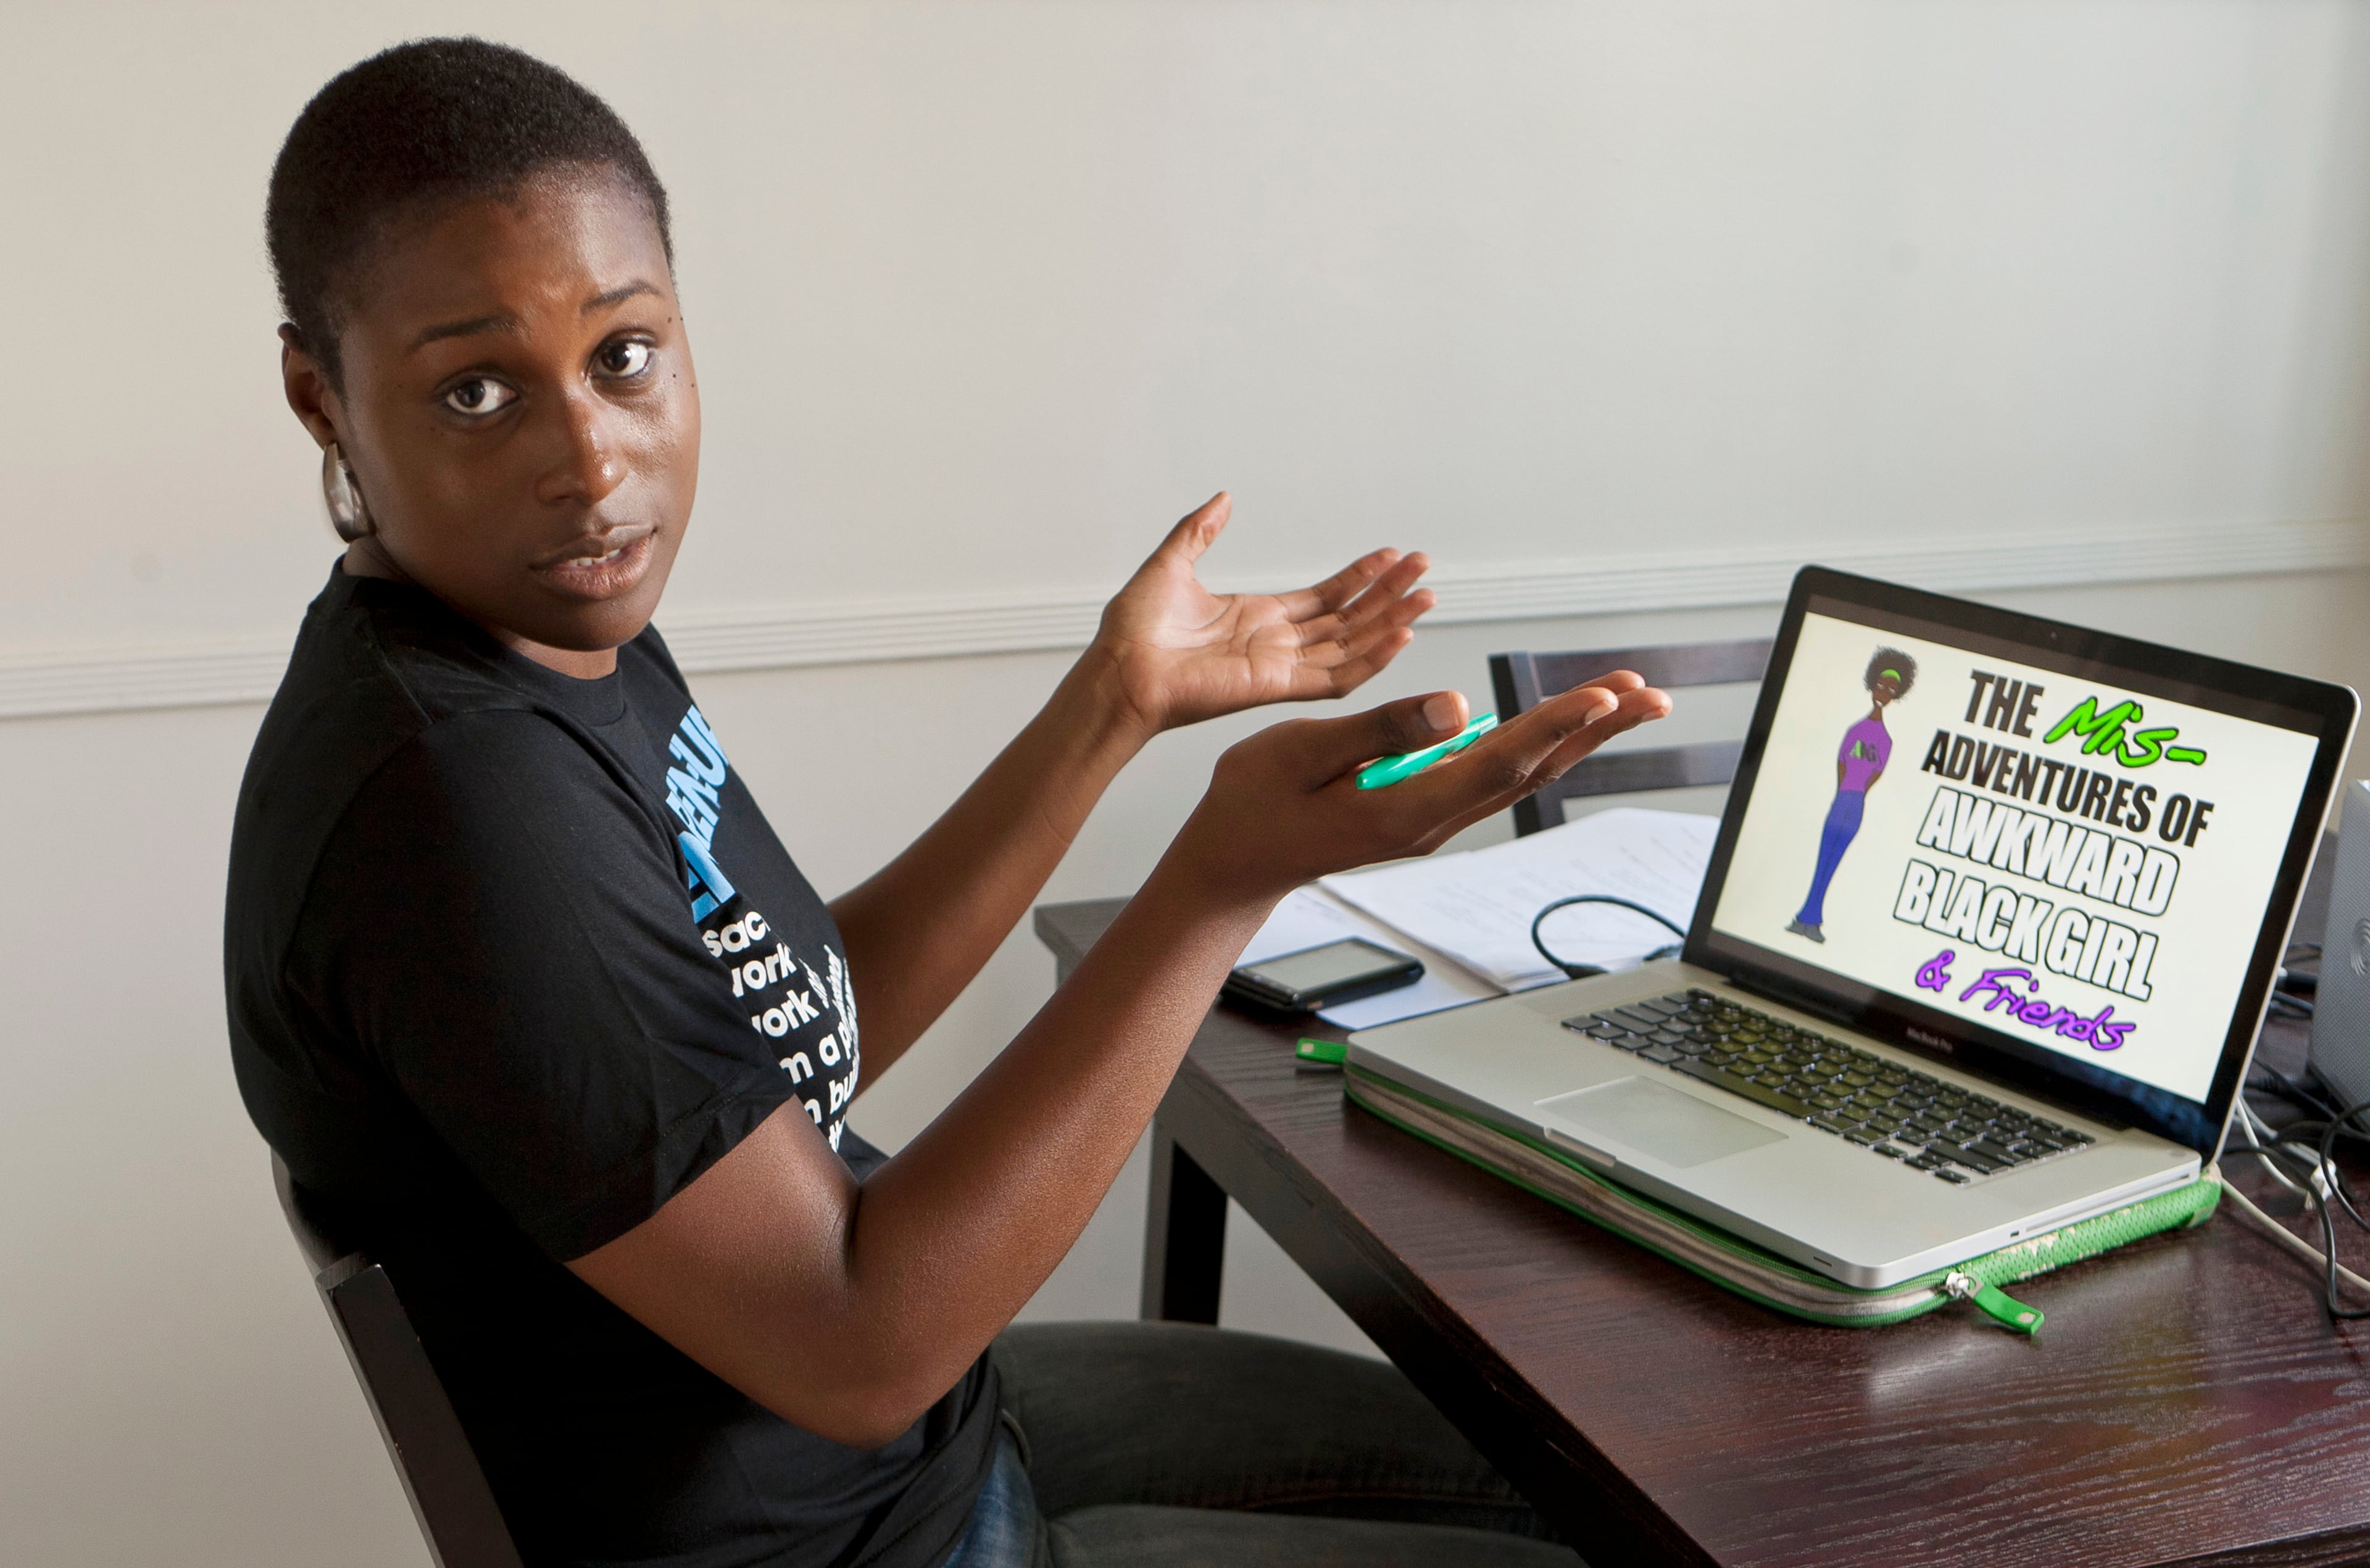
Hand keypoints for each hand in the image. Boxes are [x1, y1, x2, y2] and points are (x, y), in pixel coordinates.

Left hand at [1092, 493, 1435, 734]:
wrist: (1119, 671)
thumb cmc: (1133, 631)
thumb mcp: (1171, 563)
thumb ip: (1200, 531)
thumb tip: (1223, 498)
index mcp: (1256, 617)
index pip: (1324, 598)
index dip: (1359, 577)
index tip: (1389, 555)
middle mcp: (1275, 643)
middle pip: (1348, 618)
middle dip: (1387, 593)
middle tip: (1423, 568)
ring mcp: (1280, 667)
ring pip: (1352, 645)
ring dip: (1391, 622)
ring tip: (1425, 596)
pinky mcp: (1277, 687)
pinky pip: (1337, 677)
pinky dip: (1371, 659)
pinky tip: (1401, 635)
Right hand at [1168, 672, 1673, 901]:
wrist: (1232, 865)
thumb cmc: (1252, 805)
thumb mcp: (1303, 752)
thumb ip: (1382, 728)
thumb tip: (1458, 707)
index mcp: (1403, 809)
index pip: (1497, 759)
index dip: (1556, 725)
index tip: (1605, 695)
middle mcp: (1431, 820)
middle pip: (1528, 768)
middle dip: (1594, 729)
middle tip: (1650, 694)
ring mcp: (1431, 820)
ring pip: (1519, 773)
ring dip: (1576, 737)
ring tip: (1626, 701)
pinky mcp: (1423, 810)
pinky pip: (1493, 775)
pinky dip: (1536, 746)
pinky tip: (1560, 727)